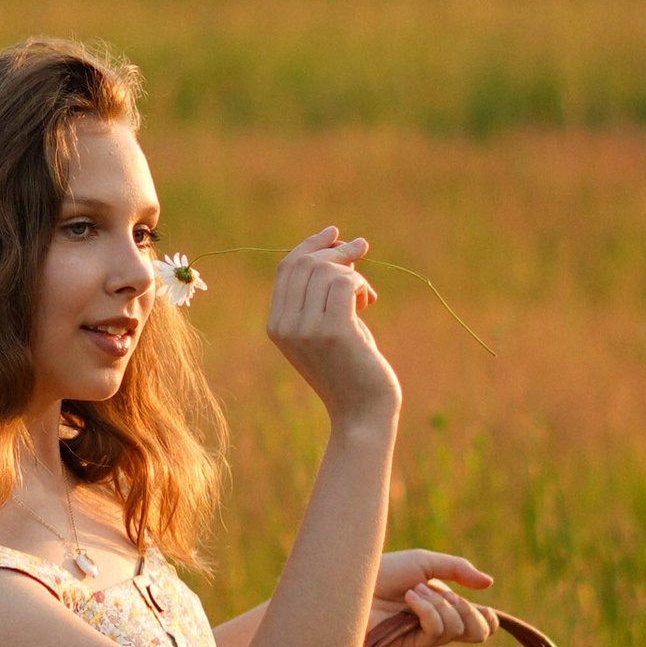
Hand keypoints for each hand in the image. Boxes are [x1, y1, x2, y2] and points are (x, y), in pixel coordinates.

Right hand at [267, 227, 400, 426]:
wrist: (362, 413)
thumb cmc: (351, 370)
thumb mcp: (328, 329)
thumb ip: (321, 297)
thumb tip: (337, 248)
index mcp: (276, 325)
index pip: (287, 269)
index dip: (310, 246)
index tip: (334, 233)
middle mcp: (285, 326)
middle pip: (306, 264)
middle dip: (336, 250)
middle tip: (362, 248)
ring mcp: (307, 330)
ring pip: (328, 271)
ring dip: (353, 273)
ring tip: (366, 295)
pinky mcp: (334, 332)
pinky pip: (345, 283)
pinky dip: (361, 284)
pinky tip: (369, 301)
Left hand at [368, 550, 498, 646]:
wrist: (354, 581)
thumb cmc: (385, 570)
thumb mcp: (426, 562)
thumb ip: (458, 570)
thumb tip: (489, 583)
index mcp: (445, 607)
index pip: (479, 626)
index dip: (489, 619)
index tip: (481, 604)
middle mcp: (438, 626)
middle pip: (477, 634)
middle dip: (470, 611)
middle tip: (449, 595)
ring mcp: (424, 638)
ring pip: (456, 629)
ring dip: (440, 604)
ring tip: (415, 590)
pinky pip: (436, 631)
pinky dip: (427, 610)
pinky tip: (410, 598)